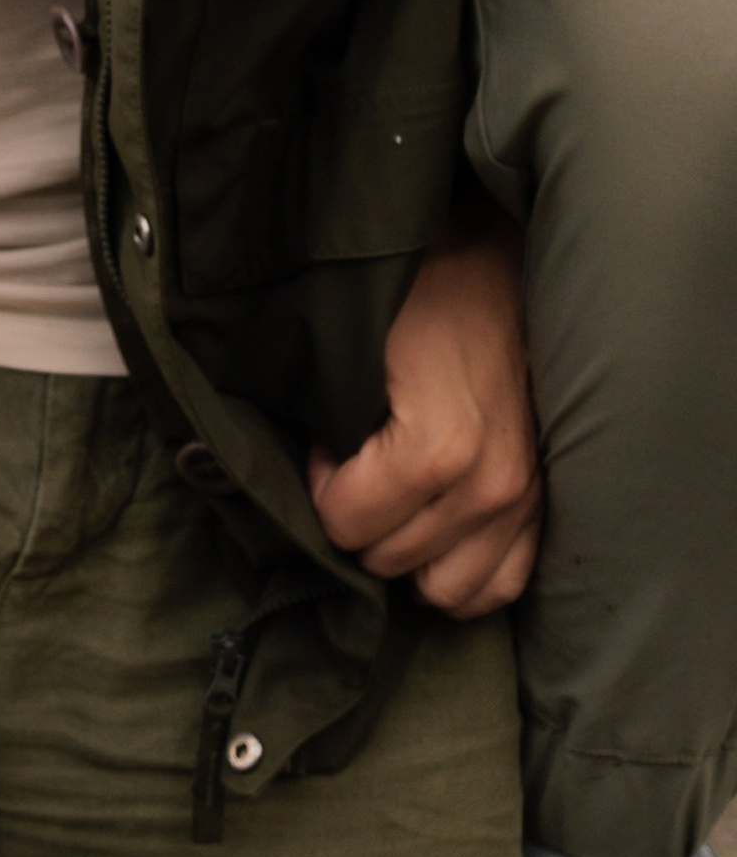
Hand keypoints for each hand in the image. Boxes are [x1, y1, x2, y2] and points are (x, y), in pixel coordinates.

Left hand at [307, 201, 540, 617]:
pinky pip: (501, 585)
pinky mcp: (549, 506)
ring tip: (395, 496)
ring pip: (445, 590)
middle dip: (358, 516)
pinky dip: (460, 569)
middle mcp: (492, 488)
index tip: (329, 441)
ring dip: (407, 553)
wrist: (495, 265)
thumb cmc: (420, 292)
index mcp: (439, 449)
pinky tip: (435, 529)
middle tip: (358, 462)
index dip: (322, 484)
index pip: (346, 524)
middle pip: (389, 559)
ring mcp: (527, 503)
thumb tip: (307, 470)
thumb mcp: (354, 346)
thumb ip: (324, 419)